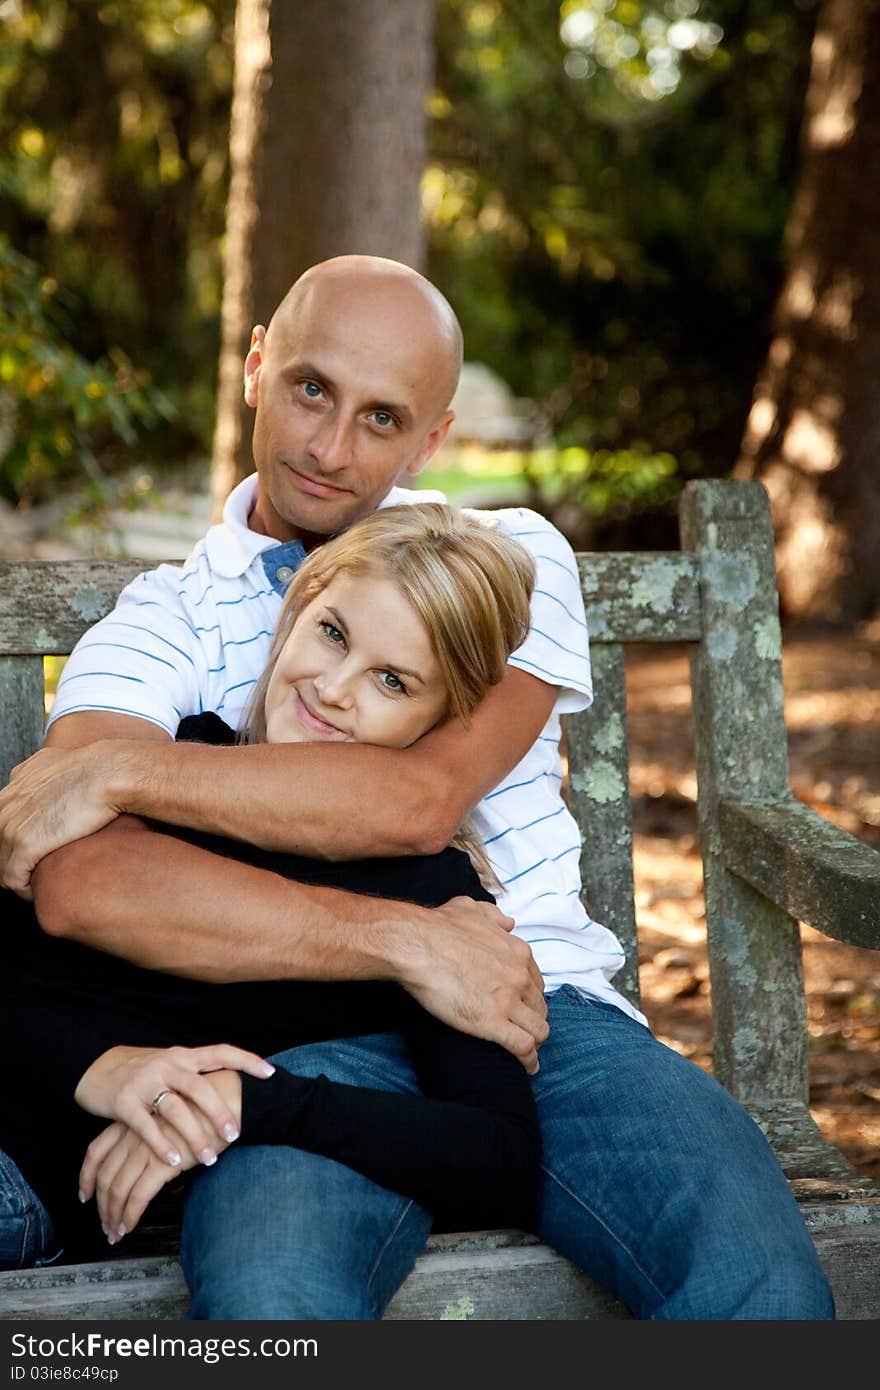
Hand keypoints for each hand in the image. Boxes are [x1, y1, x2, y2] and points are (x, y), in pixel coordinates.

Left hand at [0, 741, 136, 896]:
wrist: (110, 774)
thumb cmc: (102, 770)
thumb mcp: (67, 764)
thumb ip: (51, 776)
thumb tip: (61, 786)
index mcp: (17, 781)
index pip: (4, 821)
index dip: (20, 839)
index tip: (38, 849)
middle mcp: (7, 802)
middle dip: (16, 859)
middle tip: (38, 869)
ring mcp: (11, 824)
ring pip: (2, 864)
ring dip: (20, 876)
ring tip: (39, 883)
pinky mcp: (25, 844)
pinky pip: (13, 879)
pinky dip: (24, 890)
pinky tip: (38, 890)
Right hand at [75, 1044, 267, 1167]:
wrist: (97, 1067)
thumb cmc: (144, 1071)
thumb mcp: (172, 1065)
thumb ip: (197, 1075)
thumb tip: (234, 1085)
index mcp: (183, 1056)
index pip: (220, 1052)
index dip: (246, 1060)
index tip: (269, 1072)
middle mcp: (167, 1065)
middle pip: (199, 1087)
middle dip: (218, 1112)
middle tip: (235, 1134)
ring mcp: (144, 1082)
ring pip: (175, 1109)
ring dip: (193, 1135)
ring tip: (209, 1157)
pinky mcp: (124, 1101)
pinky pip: (145, 1126)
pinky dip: (161, 1145)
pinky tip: (174, 1162)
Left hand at [79, 1070, 243, 1240]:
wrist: (227, 1100)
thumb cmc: (204, 1108)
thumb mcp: (170, 1116)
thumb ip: (154, 1134)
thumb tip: (147, 1159)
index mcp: (133, 1121)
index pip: (96, 1151)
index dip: (87, 1176)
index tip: (85, 1195)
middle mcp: (134, 1134)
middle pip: (105, 1176)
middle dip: (102, 1205)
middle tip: (105, 1224)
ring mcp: (147, 1148)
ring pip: (117, 1189)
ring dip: (113, 1215)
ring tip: (115, 1233)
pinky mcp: (163, 1162)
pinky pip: (138, 1196)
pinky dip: (130, 1215)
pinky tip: (129, 1227)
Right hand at [400, 897, 548, 1073]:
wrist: (417, 945)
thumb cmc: (438, 926)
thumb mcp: (472, 909)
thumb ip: (494, 916)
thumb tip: (507, 922)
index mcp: (517, 952)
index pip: (536, 981)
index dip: (531, 996)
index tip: (523, 1005)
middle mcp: (519, 976)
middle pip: (540, 1006)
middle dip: (534, 1019)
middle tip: (524, 1029)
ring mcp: (508, 1001)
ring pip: (539, 1029)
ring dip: (536, 1041)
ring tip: (529, 1051)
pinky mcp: (492, 1023)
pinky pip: (523, 1047)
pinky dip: (528, 1060)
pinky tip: (527, 1067)